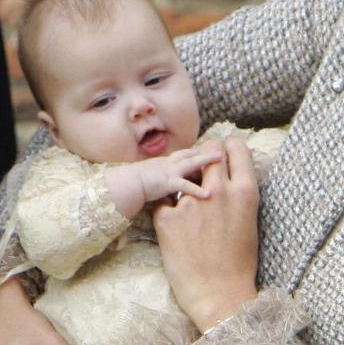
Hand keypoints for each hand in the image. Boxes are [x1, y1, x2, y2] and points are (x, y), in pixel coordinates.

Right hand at [103, 140, 223, 218]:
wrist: (123, 185)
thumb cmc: (133, 184)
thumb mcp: (151, 179)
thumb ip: (163, 184)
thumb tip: (170, 193)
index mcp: (165, 163)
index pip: (185, 155)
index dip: (197, 153)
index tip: (208, 152)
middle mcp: (169, 163)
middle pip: (191, 153)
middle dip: (205, 151)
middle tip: (220, 149)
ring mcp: (169, 171)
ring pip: (191, 163)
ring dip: (206, 160)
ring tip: (220, 159)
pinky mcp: (167, 182)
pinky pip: (185, 186)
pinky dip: (197, 190)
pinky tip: (208, 195)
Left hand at [153, 136, 258, 332]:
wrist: (217, 295)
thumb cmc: (238, 263)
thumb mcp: (249, 221)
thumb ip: (239, 193)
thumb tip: (231, 173)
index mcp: (245, 192)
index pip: (237, 148)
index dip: (229, 148)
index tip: (224, 154)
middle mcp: (219, 191)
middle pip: (209, 148)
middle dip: (206, 155)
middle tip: (202, 169)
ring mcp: (191, 203)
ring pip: (184, 172)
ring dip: (186, 181)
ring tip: (188, 199)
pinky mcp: (167, 217)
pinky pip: (165, 199)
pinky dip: (169, 208)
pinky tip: (176, 226)